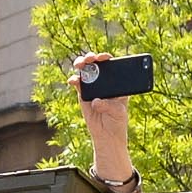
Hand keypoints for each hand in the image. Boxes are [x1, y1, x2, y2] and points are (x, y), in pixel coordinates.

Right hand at [71, 52, 134, 184]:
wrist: (107, 134)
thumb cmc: (117, 121)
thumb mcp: (118, 113)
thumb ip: (109, 106)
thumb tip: (96, 101)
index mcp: (117, 82)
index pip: (112, 65)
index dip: (107, 58)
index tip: (104, 57)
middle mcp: (104, 82)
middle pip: (97, 65)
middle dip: (92, 58)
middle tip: (90, 58)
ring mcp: (92, 87)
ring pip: (85, 71)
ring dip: (81, 65)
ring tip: (80, 65)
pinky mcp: (83, 95)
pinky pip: (77, 84)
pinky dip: (74, 80)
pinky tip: (73, 81)